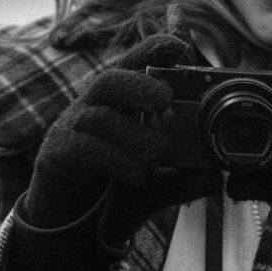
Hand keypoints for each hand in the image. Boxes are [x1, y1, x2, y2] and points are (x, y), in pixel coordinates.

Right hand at [11, 33, 218, 270]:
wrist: (68, 226)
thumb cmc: (111, 194)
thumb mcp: (155, 186)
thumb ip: (182, 180)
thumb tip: (215, 177)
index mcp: (117, 106)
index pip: (133, 66)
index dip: (153, 49)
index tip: (181, 45)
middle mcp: (91, 109)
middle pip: (109, 79)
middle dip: (139, 84)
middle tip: (166, 98)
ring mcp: (70, 129)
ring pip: (99, 116)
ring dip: (134, 134)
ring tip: (159, 154)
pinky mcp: (56, 154)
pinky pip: (83, 148)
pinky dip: (114, 159)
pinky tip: (137, 174)